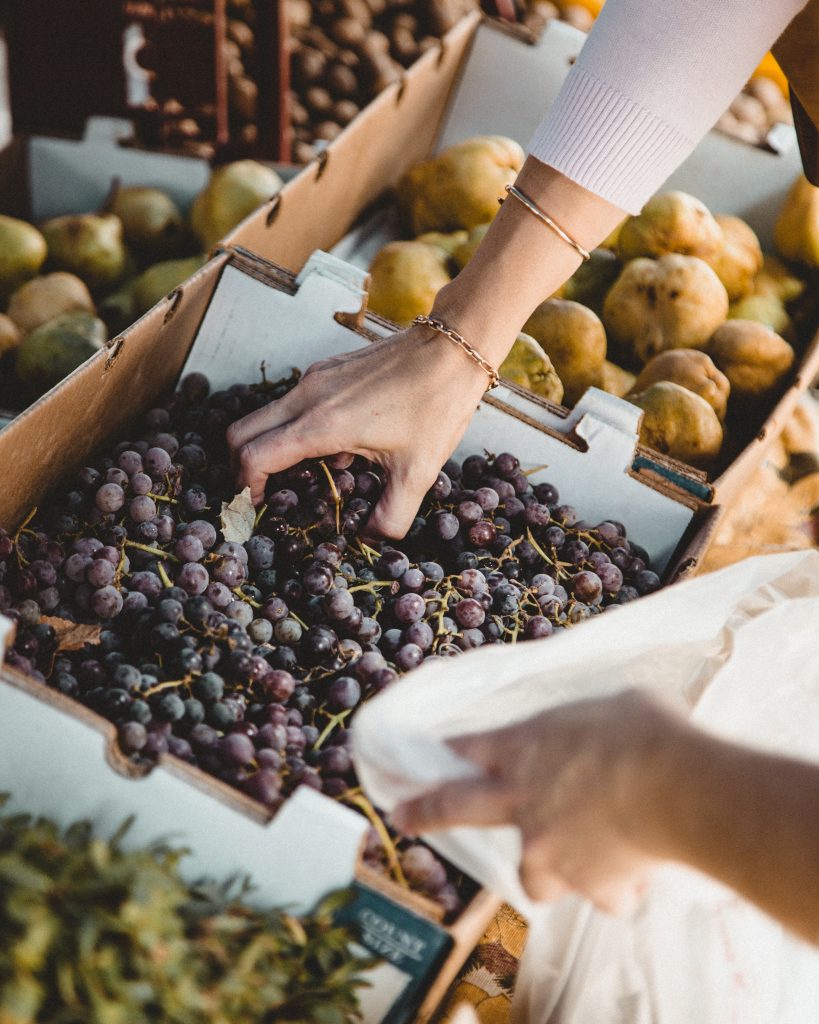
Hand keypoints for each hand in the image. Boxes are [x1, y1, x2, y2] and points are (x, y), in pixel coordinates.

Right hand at [226, 321, 490, 537]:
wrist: (453, 349)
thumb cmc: (436, 406)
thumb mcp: (418, 473)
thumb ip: (391, 516)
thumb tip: (372, 541)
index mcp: (321, 425)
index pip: (253, 456)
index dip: (246, 489)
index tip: (258, 509)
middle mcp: (307, 397)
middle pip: (241, 432)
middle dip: (242, 468)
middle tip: (261, 495)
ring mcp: (314, 379)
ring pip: (263, 416)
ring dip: (268, 447)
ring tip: (301, 476)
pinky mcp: (326, 370)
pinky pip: (290, 403)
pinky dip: (291, 429)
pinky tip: (333, 448)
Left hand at [391, 690, 688, 911]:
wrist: (674, 786)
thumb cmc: (646, 731)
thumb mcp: (612, 705)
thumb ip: (590, 726)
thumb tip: (607, 728)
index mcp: (523, 748)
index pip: (470, 747)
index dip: (451, 750)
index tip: (434, 753)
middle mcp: (523, 801)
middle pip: (455, 807)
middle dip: (423, 811)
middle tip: (401, 815)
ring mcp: (548, 849)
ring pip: (535, 876)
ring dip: (554, 871)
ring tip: (583, 863)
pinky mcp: (587, 884)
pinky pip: (602, 895)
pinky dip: (617, 888)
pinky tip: (640, 873)